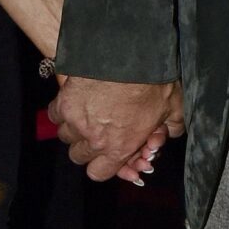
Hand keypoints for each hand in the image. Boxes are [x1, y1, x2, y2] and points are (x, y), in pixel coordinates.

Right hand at [51, 77, 184, 184]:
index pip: (97, 173)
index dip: (101, 165)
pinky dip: (61, 112)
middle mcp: (94, 140)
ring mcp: (76, 121)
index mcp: (119, 147)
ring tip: (85, 116)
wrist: (130, 55)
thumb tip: (170, 132)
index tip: (105, 156)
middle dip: (87, 147)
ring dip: (73, 130)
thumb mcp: (173, 108)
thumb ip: (172, 127)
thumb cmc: (154, 81)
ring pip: (65, 136)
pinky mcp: (63, 102)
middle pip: (78, 156)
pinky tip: (72, 104)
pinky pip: (54, 116)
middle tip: (97, 132)